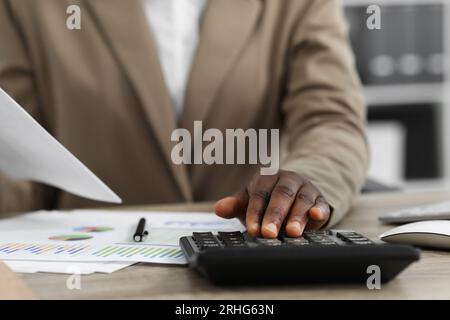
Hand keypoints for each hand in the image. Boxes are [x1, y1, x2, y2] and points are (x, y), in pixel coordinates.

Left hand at [214, 170, 330, 237]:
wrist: (295, 195)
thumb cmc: (267, 201)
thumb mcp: (250, 202)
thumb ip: (235, 205)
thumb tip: (218, 208)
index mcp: (267, 177)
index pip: (260, 195)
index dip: (255, 212)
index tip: (252, 230)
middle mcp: (288, 180)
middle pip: (281, 196)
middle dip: (275, 215)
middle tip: (269, 233)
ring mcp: (306, 189)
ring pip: (301, 200)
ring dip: (297, 217)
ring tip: (292, 233)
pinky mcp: (320, 200)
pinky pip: (320, 204)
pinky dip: (319, 210)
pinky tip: (316, 216)